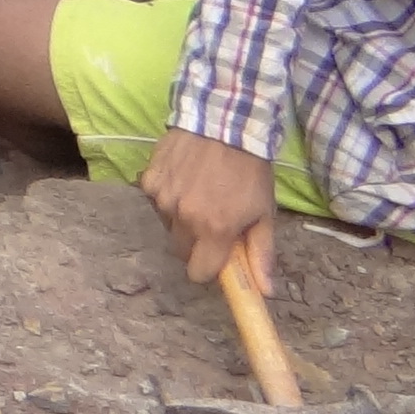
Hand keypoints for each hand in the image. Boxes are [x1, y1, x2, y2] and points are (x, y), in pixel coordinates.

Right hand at [143, 127, 279, 288]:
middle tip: (211, 222)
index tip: (218, 257)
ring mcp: (162, 198)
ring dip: (182, 218)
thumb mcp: (264, 211)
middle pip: (181, 250)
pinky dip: (169, 196)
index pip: (199, 272)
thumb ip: (261, 253)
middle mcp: (184, 218)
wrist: (223, 121)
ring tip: (199, 193)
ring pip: (168, 224)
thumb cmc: (249, 170)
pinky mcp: (148, 180)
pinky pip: (156, 200)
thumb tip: (266, 291)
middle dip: (196, 244)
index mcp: (215, 229)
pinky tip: (184, 178)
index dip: (209, 268)